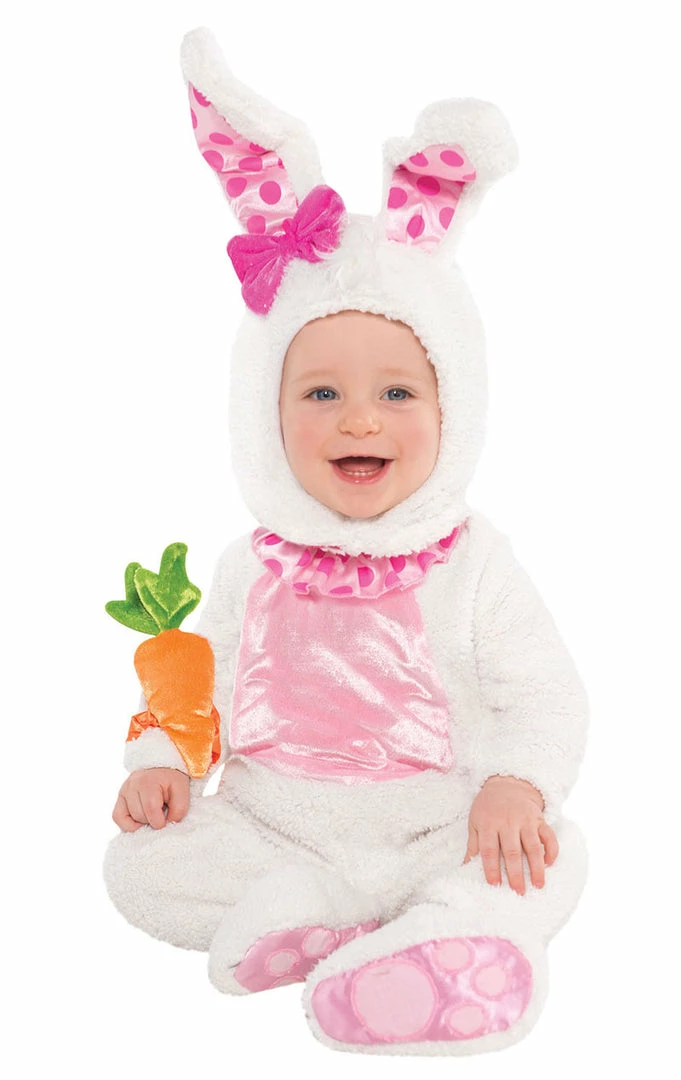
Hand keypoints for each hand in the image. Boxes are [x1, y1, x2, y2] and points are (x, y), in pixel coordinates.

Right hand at [112, 768, 189, 831]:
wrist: (162, 767)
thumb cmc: (172, 780)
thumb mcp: (182, 791)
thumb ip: (179, 809)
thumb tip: (167, 824)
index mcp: (148, 781)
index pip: (150, 809)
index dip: (160, 821)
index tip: (167, 820)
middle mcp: (132, 785)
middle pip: (139, 816)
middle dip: (152, 820)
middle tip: (161, 810)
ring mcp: (123, 791)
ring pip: (128, 819)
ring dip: (142, 821)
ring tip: (152, 810)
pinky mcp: (119, 798)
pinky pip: (117, 817)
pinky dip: (128, 824)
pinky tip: (140, 819)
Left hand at [463, 774, 558, 894]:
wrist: (507, 784)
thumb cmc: (488, 807)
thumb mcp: (475, 822)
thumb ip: (473, 845)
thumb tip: (465, 868)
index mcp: (489, 824)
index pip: (489, 849)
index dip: (491, 868)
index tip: (494, 885)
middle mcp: (508, 822)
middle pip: (512, 851)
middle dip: (516, 873)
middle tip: (519, 892)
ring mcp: (526, 820)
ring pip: (533, 846)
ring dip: (537, 867)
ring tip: (538, 885)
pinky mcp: (540, 819)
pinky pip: (549, 835)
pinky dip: (551, 850)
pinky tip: (549, 864)